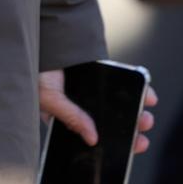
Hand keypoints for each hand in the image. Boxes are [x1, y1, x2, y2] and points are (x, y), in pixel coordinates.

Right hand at [37, 71, 158, 154]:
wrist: (38, 38)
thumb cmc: (35, 71)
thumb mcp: (50, 98)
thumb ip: (71, 117)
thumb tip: (93, 138)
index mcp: (69, 118)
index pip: (95, 137)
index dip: (115, 144)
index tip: (135, 146)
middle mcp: (82, 107)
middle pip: (110, 122)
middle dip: (130, 128)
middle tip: (144, 129)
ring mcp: (93, 90)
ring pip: (117, 104)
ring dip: (136, 110)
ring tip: (147, 115)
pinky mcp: (100, 72)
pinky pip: (120, 82)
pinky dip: (135, 87)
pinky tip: (147, 92)